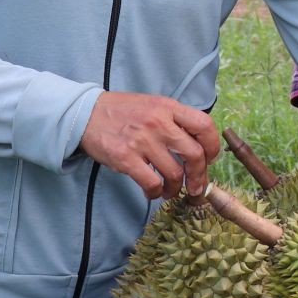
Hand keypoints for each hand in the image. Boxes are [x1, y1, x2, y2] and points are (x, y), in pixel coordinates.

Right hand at [80, 92, 221, 199]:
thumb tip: (199, 145)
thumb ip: (175, 120)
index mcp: (168, 107)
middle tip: (196, 187)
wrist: (85, 113)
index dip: (213, 146)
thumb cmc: (122, 112)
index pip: (205, 125)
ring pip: (175, 173)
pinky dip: (156, 192)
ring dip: (176, 188)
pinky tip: (152, 192)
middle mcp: (158, 122)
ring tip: (170, 191)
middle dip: (199, 176)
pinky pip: (152, 183)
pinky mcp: (126, 158)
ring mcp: (142, 140)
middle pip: (194, 155)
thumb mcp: (153, 105)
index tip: (210, 159)